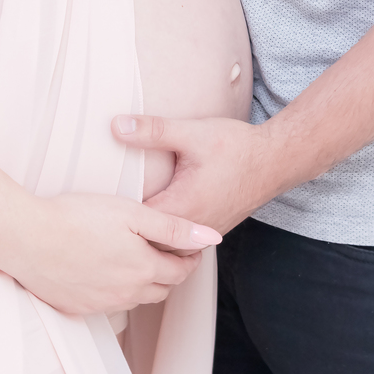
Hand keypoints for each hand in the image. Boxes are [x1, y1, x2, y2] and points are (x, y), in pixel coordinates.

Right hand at [4, 191, 220, 317]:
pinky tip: (105, 270)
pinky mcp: (78, 308)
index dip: (190, 258)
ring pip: (136, 298)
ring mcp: (102, 305)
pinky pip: (109, 304)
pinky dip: (116, 290)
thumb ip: (173, 227)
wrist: (28, 238)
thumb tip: (212, 238)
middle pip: (161, 289)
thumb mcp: (132, 213)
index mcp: (144, 270)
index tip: (190, 246)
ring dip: (144, 282)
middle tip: (167, 252)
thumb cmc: (78, 217)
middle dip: (170, 272)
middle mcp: (127, 294)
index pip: (181, 272)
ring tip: (136, 259)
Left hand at [111, 114, 274, 236]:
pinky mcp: (211, 229)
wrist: (276, 159)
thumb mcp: (191, 134)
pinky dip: (165, 237)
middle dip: (127, 233)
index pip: (136, 225)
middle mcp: (193, 230)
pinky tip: (154, 219)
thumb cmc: (237, 147)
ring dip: (147, 237)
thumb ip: (153, 131)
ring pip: (165, 247)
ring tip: (123, 225)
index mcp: (182, 210)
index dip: (114, 215)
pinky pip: (181, 243)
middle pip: (148, 243)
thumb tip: (117, 126)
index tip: (97, 206)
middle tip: (103, 220)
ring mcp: (203, 233)